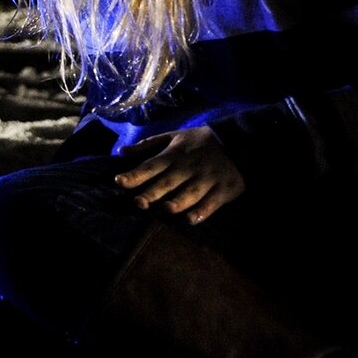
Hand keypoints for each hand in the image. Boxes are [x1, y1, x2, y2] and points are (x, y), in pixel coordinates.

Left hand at [114, 125, 244, 224]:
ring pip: (190, 192)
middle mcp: (187, 168)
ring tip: (167, 209)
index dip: (135, 174)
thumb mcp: (173, 137)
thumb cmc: (199, 142)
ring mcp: (206, 178)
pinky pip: (212, 202)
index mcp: (173, 155)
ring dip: (179, 201)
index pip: (150, 166)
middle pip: (168, 182)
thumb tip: (121, 152)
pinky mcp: (223, 188)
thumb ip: (147, 146)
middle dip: (153, 192)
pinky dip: (203, 211)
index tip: (119, 181)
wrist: (238, 140)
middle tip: (138, 203)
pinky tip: (192, 220)